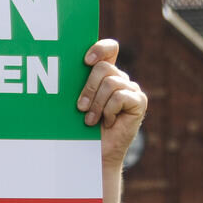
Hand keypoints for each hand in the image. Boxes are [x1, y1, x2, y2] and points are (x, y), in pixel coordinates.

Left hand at [79, 39, 146, 171]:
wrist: (94, 153)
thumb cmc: (81, 128)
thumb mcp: (77, 101)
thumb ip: (77, 83)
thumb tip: (62, 67)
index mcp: (106, 74)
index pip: (109, 48)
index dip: (100, 49)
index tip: (85, 61)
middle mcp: (120, 78)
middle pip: (104, 67)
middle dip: (88, 88)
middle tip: (80, 107)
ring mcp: (131, 89)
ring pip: (110, 83)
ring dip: (96, 104)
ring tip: (90, 120)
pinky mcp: (139, 101)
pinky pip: (120, 97)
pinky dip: (109, 111)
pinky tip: (107, 122)